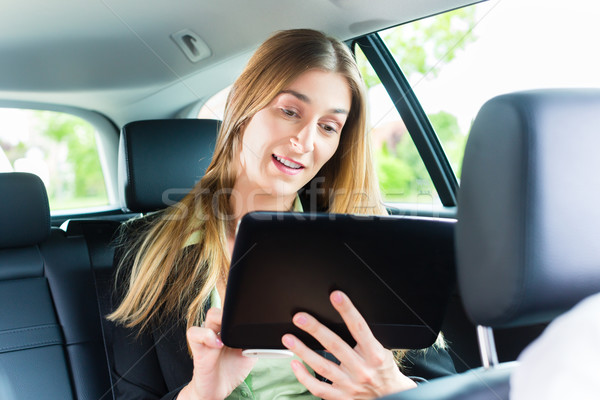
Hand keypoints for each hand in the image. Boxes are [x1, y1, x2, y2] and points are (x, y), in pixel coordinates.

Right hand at [178, 307, 255, 399]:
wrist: (219, 389)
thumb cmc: (233, 370)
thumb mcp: (250, 354)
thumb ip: (255, 341)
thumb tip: (265, 333)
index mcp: (231, 329)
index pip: (234, 310)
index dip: (241, 309)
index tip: (252, 314)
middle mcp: (219, 330)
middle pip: (225, 307)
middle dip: (232, 312)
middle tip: (241, 323)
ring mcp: (208, 337)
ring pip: (211, 314)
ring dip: (221, 320)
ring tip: (229, 335)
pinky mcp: (198, 348)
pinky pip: (194, 333)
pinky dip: (206, 336)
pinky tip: (217, 345)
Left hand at [281, 291, 416, 399]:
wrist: (391, 398)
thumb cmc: (383, 371)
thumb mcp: (382, 351)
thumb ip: (365, 339)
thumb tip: (343, 318)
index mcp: (374, 355)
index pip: (359, 328)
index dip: (348, 310)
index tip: (336, 296)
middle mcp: (362, 370)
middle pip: (335, 345)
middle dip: (316, 329)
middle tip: (300, 317)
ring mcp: (350, 385)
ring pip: (322, 367)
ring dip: (303, 351)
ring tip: (288, 338)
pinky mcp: (341, 397)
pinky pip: (318, 388)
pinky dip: (304, 376)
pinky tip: (294, 364)